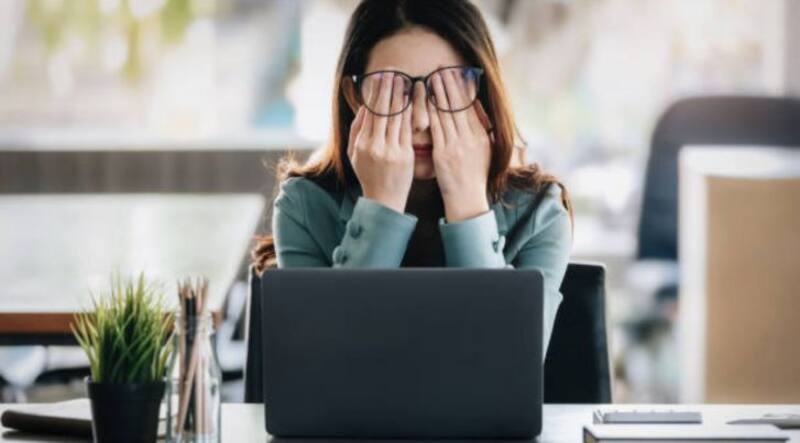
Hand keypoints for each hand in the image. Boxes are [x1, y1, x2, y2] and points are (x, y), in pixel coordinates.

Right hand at [347, 73, 413, 213]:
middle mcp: (374, 145)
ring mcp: (390, 150)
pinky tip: (413, 100)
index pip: (369, 112)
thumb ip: (357, 130)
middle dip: (388, 88)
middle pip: (382, 110)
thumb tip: (363, 107)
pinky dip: (410, 113)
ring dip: (400, 96)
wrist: (383, 200)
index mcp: (361, 143)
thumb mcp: (354, 154)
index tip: (380, 76)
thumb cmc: (369, 175)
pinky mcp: (405, 155)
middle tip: (393, 70)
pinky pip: (408, 129)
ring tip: (404, 79)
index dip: (375, 92)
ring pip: (396, 117)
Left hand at [428, 69, 493, 221]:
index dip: (462, 87)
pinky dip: (431, 111)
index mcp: (481, 136)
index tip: (456, 71)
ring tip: (433, 75)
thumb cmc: (473, 177)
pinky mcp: (444, 153)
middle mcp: (471, 137)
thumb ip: (480, 128)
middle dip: (450, 83)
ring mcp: (458, 145)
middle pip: (459, 104)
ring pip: (448, 112)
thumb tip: (477, 107)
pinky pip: (436, 127)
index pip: (471, 105)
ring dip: (439, 92)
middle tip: (442, 66)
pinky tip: (425, 99)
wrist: (468, 200)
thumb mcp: (484, 151)